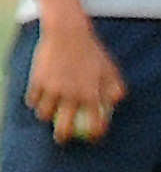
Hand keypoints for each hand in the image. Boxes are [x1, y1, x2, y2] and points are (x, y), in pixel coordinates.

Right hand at [25, 22, 125, 142]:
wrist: (67, 32)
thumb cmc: (92, 51)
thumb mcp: (110, 69)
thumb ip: (116, 88)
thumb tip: (115, 103)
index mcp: (91, 96)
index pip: (94, 125)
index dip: (94, 135)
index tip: (91, 138)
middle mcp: (71, 95)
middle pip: (63, 127)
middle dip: (62, 137)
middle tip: (62, 139)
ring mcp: (52, 88)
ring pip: (43, 114)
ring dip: (46, 117)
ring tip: (48, 115)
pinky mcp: (37, 80)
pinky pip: (32, 99)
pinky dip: (34, 102)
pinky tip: (38, 101)